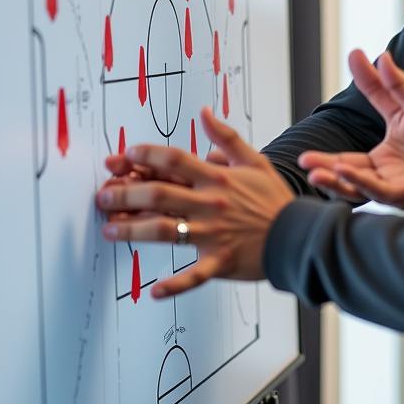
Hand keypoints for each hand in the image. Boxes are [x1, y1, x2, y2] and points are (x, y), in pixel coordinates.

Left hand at [96, 107, 294, 296]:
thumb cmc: (275, 200)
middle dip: (124, 193)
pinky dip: (174, 285)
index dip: (146, 155)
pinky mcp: (220, 261)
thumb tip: (204, 112)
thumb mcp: (255, 161)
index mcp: (218, 178)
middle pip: (159, 194)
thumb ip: (226, 137)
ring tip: (110, 229)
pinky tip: (153, 290)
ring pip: (163, 230)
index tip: (125, 156)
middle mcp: (211, 204)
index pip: (175, 159)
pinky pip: (194, 275)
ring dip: (132, 230)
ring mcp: (214, 234)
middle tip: (103, 194)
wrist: (299, 235)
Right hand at [298, 49, 403, 207]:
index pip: (346, 159)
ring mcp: (394, 186)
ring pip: (360, 188)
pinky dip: (363, 183)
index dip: (326, 159)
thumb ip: (386, 83)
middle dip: (324, 173)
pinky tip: (347, 173)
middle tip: (304, 163)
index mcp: (378, 160)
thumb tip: (363, 54)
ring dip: (338, 182)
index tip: (305, 155)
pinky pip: (382, 191)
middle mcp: (382, 176)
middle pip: (347, 178)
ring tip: (318, 173)